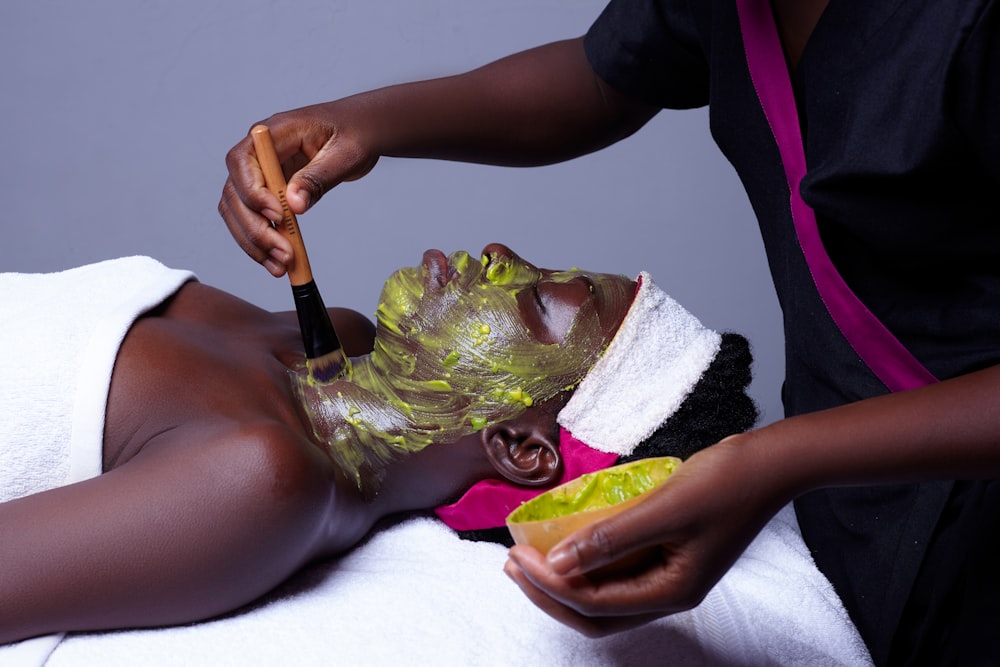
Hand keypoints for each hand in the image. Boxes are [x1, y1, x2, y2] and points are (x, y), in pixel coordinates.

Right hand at [218, 102, 378, 276]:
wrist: (360, 132)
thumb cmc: (353, 134)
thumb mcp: (344, 154)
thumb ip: (318, 178)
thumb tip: (294, 205)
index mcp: (274, 133)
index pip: (242, 161)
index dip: (252, 192)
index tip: (278, 216)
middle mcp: (257, 152)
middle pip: (235, 193)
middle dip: (255, 228)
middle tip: (284, 254)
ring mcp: (258, 173)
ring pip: (237, 211)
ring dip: (253, 242)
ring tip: (281, 266)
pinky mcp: (266, 191)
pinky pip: (251, 219)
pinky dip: (260, 242)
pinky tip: (277, 262)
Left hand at [503, 436, 784, 635]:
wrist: (768, 464)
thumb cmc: (725, 484)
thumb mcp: (664, 509)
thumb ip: (610, 537)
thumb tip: (555, 561)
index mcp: (671, 592)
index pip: (594, 603)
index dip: (550, 583)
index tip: (518, 554)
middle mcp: (667, 592)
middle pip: (594, 611)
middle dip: (548, 592)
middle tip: (511, 563)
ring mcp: (667, 573)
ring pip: (603, 593)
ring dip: (563, 578)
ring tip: (527, 554)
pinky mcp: (665, 551)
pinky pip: (616, 569)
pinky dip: (586, 559)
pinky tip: (563, 538)